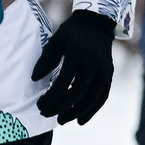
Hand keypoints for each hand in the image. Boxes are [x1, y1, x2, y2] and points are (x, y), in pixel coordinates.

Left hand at [32, 9, 117, 124]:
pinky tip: (80, 120)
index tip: (40, 106)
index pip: (63, 81)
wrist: (97, 24)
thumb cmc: (72, 33)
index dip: (51, 97)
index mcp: (78, 54)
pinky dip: (92, 111)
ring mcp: (104, 71)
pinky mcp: (109, 76)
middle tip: (46, 114)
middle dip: (61, 107)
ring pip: (92, 99)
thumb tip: (34, 80)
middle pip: (78, 93)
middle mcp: (93, 64)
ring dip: (76, 112)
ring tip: (61, 120)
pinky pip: (102, 97)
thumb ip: (46, 60)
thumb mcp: (55, 41)